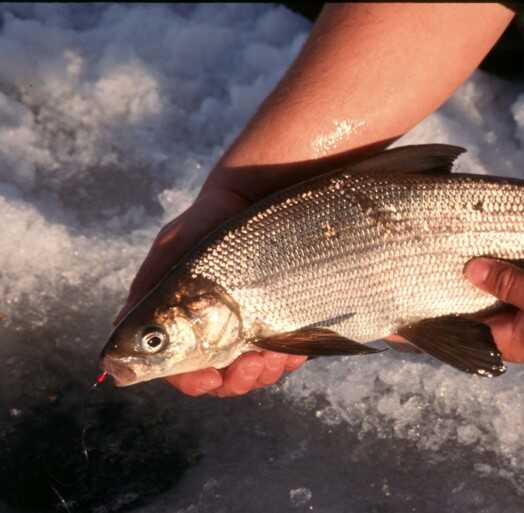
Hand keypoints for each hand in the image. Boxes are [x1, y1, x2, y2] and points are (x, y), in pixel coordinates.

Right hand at [114, 186, 305, 396]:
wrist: (283, 185)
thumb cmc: (226, 214)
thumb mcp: (182, 246)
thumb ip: (154, 284)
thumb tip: (119, 331)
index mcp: (190, 311)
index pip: (181, 360)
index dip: (188, 378)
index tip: (203, 379)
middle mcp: (223, 320)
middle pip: (222, 373)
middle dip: (232, 381)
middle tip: (245, 371)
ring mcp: (260, 318)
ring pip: (255, 369)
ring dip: (259, 375)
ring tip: (269, 360)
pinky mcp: (294, 313)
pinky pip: (289, 351)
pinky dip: (287, 358)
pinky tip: (289, 350)